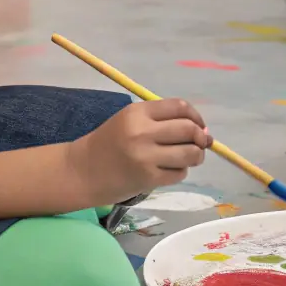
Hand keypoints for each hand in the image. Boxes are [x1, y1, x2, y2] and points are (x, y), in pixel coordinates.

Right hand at [66, 99, 210, 205]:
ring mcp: (146, 156)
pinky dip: (181, 171)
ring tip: (191, 157)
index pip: (179, 107)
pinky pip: (179, 173)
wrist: (83, 170)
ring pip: (190, 153)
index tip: (199, 125)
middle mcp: (142, 132)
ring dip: (197, 156)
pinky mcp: (148, 178)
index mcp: (138, 112)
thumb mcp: (130, 120)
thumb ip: (161, 120)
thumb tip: (202, 130)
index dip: (196, 116)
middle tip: (201, 143)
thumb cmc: (109, 142)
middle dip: (201, 137)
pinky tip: (171, 169)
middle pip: (188, 129)